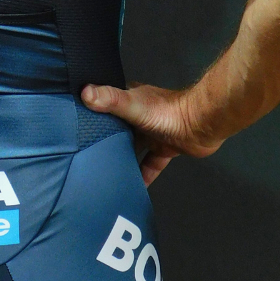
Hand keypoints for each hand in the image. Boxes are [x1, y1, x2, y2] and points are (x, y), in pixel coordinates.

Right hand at [81, 82, 221, 184]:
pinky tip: (134, 187)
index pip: (105, 106)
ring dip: (123, 159)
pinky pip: (150, 164)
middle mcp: (140, 115)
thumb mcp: (133, 105)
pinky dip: (143, 175)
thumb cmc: (169, 111)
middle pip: (118, 130)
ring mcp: (153, 132)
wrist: (202, 124)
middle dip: (106, 141)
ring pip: (133, 148)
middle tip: (88, 156)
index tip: (77, 127)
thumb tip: (85, 93)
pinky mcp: (165, 148)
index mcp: (131, 100)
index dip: (92, 115)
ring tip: (107, 174)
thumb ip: (111, 100)